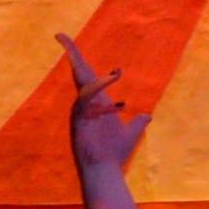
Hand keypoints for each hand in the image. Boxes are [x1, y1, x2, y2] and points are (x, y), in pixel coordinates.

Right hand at [58, 34, 151, 175]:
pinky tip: (120, 103)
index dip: (78, 58)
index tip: (67, 41)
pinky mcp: (79, 122)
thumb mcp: (130, 133)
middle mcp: (84, 105)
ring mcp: (80, 113)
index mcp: (94, 103)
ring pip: (85, 86)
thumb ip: (137, 123)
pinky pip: (88, 103)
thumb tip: (147, 116)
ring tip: (118, 74)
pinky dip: (103, 100)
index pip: (85, 76)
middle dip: (71, 53)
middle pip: (78, 74)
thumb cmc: (114, 154)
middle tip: (61, 36)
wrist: (105, 172)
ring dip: (101, 80)